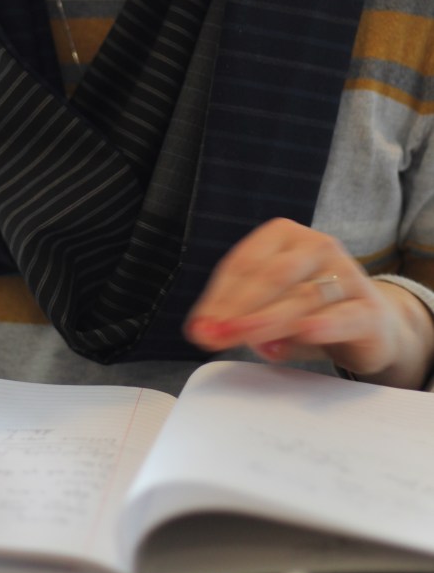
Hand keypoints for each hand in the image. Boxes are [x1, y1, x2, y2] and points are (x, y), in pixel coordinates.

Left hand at [183, 219, 433, 388]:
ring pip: (303, 297)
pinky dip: (324, 325)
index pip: (244, 262)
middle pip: (272, 275)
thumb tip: (213, 331)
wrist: (373, 327)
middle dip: (239, 307)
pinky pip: (344, 315)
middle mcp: (318, 246)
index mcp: (286, 236)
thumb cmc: (312, 311)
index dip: (219, 296)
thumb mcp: (273, 310)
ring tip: (245, 336)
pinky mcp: (370, 309)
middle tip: (217, 334)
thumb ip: (244, 319)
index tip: (200, 325)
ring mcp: (347, 275)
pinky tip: (305, 331)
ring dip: (269, 319)